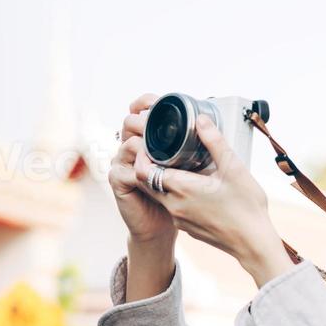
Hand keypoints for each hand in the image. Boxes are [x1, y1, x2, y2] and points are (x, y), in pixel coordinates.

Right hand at [109, 93, 177, 246]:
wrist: (161, 224)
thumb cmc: (176, 193)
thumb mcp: (186, 164)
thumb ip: (191, 143)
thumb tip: (207, 122)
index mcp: (145, 138)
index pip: (139, 110)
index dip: (146, 102)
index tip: (159, 100)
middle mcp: (130, 147)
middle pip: (130, 122)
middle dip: (146, 119)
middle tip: (163, 122)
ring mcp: (121, 163)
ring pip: (129, 143)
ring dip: (146, 142)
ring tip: (163, 144)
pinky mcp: (118, 180)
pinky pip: (126, 168)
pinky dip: (141, 166)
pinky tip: (155, 167)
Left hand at [134, 115, 294, 286]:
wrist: (254, 244)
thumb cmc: (247, 207)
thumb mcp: (234, 168)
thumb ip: (214, 142)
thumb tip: (200, 119)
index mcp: (182, 188)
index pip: (144, 170)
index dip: (142, 155)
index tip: (151, 143)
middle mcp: (174, 205)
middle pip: (146, 183)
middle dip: (149, 166)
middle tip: (161, 150)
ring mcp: (179, 219)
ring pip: (158, 195)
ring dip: (161, 181)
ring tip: (177, 165)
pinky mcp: (187, 228)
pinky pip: (171, 207)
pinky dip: (174, 195)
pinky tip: (192, 187)